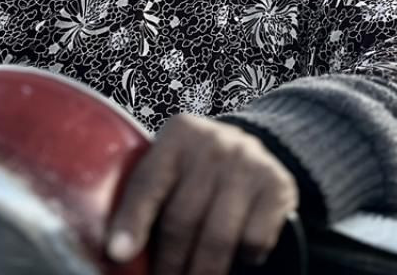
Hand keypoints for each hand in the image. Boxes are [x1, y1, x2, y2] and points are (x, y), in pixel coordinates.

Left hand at [106, 115, 297, 274]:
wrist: (250, 153)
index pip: (148, 183)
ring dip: (202, 272)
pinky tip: (235, 256)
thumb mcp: (168, 170)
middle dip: (169, 263)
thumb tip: (119, 252)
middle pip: (182, 217)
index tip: (118, 254)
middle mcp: (214, 143)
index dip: (132, 222)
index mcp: (178, 134)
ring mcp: (250, 162)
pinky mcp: (278, 185)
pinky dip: (242, 258)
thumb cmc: (194, 173)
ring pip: (218, 236)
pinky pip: (254, 239)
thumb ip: (145, 200)